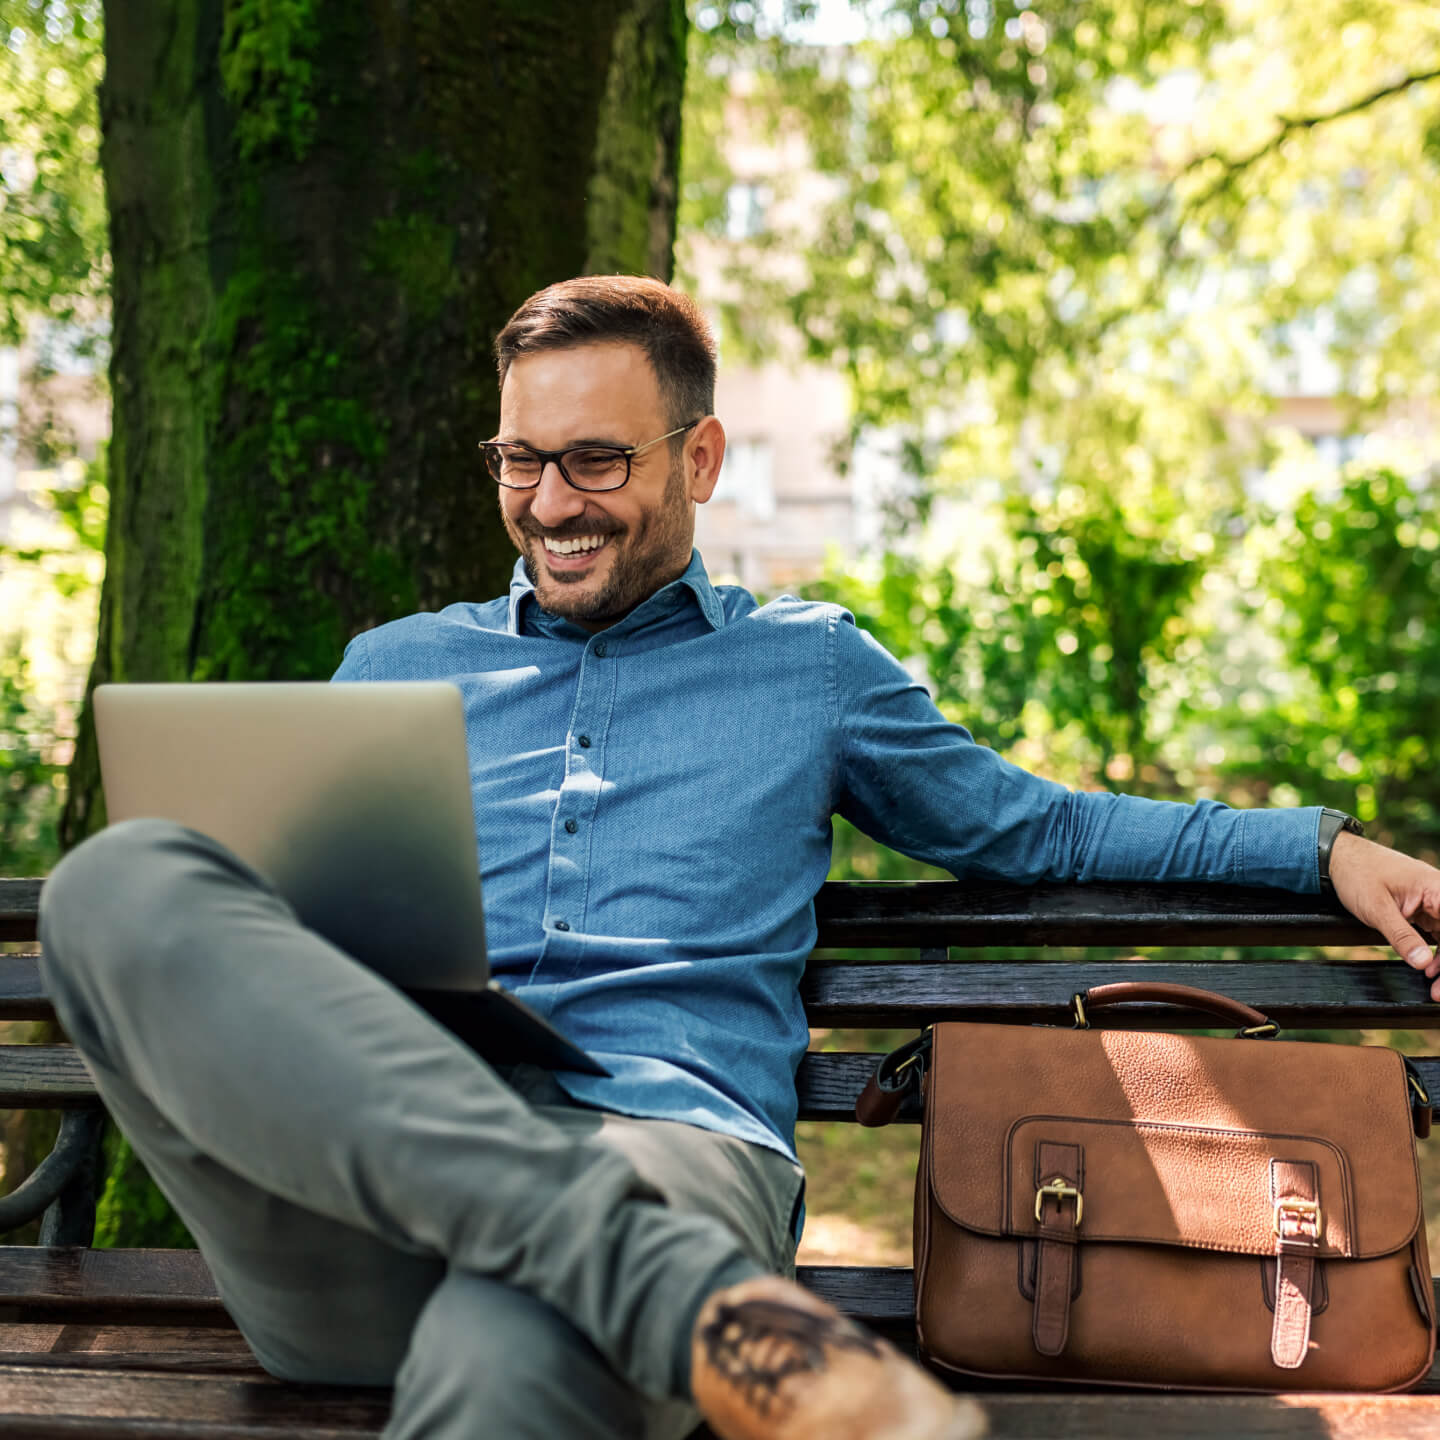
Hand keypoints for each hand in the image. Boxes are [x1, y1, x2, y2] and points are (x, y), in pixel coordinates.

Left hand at [1328, 831, 1439, 998]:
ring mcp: (1434, 903)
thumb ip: (1401, 936)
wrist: (1339, 857)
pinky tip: (1428, 970)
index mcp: (1436, 889)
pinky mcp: (1425, 910)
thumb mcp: (1376, 909)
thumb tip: (1423, 963)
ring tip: (1434, 989)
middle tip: (1439, 992)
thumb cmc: (1357, 874)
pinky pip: (1439, 935)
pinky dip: (1436, 954)